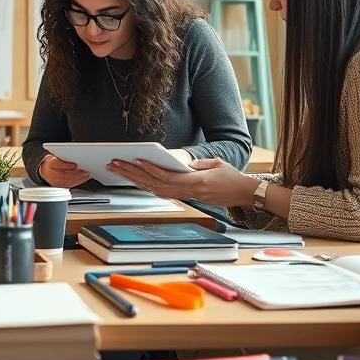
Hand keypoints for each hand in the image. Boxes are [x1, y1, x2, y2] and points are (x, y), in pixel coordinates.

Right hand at [39, 154, 91, 187]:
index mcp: (50, 163)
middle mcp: (51, 173)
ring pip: (67, 182)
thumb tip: (76, 161)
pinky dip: (77, 182)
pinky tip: (82, 179)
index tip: (75, 165)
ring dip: (79, 179)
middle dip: (77, 174)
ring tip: (87, 175)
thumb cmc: (53, 162)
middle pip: (64, 175)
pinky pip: (69, 185)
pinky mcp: (58, 186)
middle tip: (86, 172)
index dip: (66, 165)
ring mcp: (54, 181)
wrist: (45, 170)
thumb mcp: (57, 156)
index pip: (57, 164)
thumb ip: (65, 158)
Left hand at [108, 156, 257, 205]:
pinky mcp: (188, 198)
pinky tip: (136, 180)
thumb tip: (182, 163)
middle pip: (155, 184)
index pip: (167, 176)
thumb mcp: (217, 163)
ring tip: (119, 170)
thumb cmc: (232, 177)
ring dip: (136, 180)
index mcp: (196, 183)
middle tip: (115, 165)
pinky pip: (164, 193)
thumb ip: (198, 163)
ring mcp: (188, 197)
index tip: (135, 160)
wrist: (244, 193)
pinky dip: (148, 186)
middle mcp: (189, 192)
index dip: (150, 169)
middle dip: (133, 174)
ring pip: (156, 190)